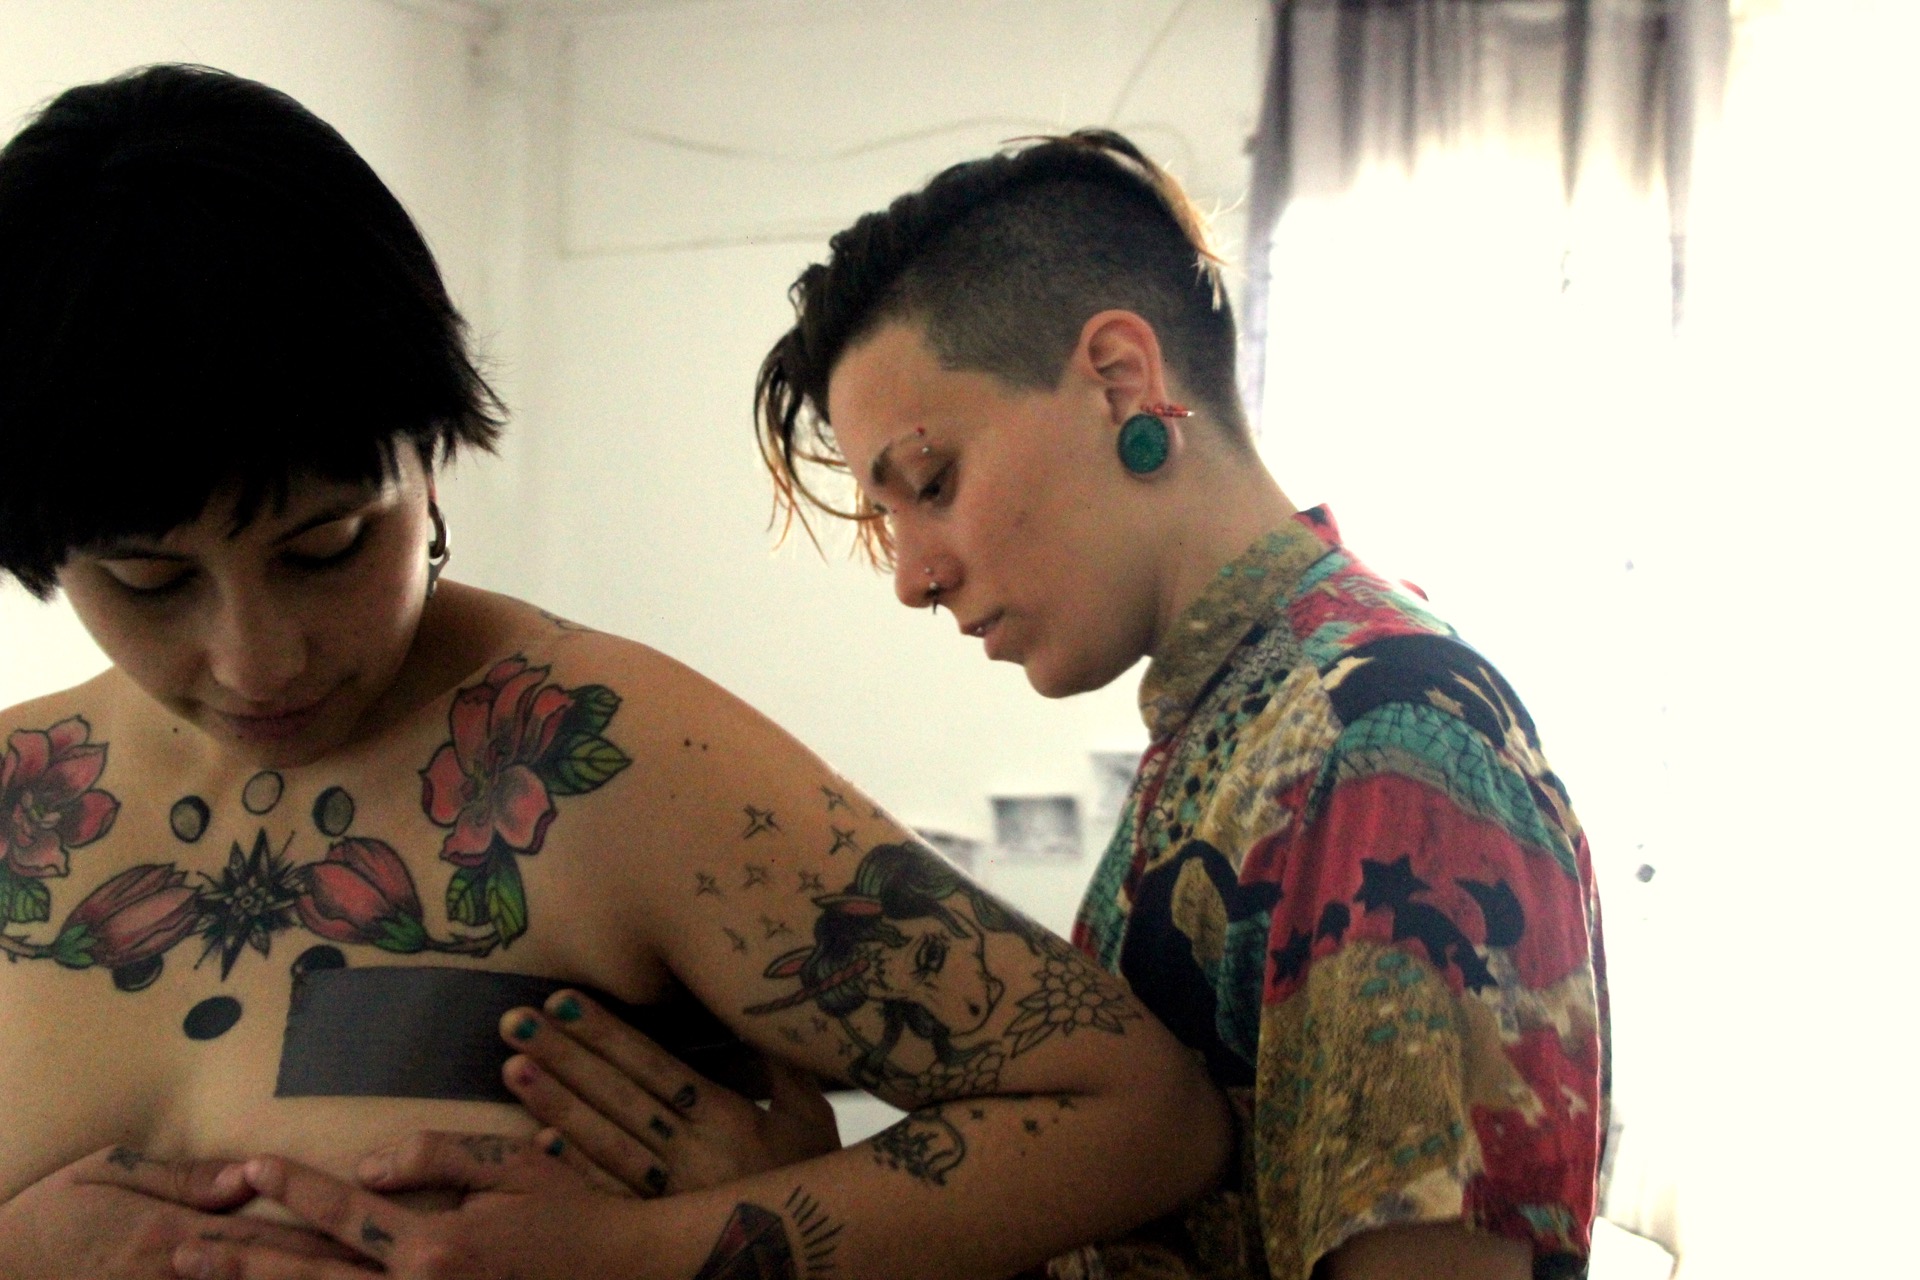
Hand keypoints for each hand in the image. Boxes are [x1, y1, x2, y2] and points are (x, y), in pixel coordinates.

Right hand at [9, 1145, 357, 1278]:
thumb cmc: (44, 1221)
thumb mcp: (104, 1176)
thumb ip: (180, 1179)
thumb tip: (245, 1176)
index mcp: (177, 1232)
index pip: (268, 1235)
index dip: (327, 1239)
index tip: (380, 1238)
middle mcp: (181, 1275)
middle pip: (273, 1276)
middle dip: (336, 1276)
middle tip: (396, 1272)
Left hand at [161, 1147, 628, 1279]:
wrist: (627, 1273)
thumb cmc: (573, 1217)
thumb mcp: (514, 1168)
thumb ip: (439, 1156)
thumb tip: (370, 1167)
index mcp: (437, 1248)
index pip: (346, 1213)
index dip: (294, 1188)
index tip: (247, 1168)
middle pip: (312, 1279)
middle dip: (243, 1262)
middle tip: (180, 1249)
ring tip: (203, 1279)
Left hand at [497, 989, 841, 1195]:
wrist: (806, 1248)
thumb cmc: (810, 1177)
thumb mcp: (810, 1117)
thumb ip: (782, 1065)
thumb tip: (756, 1006)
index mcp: (727, 1119)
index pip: (654, 1066)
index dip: (608, 1033)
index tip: (564, 1001)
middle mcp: (693, 1155)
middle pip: (619, 1098)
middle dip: (566, 1057)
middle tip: (515, 1022)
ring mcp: (670, 1197)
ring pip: (605, 1143)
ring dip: (557, 1105)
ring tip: (514, 1068)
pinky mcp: (656, 1229)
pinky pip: (608, 1198)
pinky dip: (573, 1171)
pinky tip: (536, 1145)